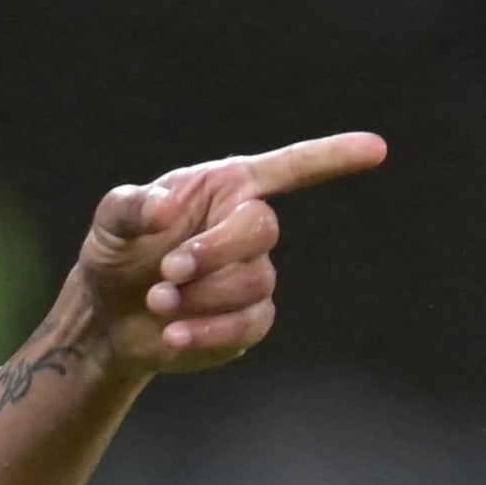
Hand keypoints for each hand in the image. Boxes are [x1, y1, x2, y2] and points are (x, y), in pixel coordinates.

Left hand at [67, 133, 387, 376]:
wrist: (109, 317)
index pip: (290, 169)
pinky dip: (208, 332)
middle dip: (216, 252)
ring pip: (253, 283)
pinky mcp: (248, 323)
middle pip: (263, 231)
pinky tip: (173, 335)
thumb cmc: (116, 254)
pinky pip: (248, 326)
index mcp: (225, 190)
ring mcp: (253, 277)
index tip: (376, 149)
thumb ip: (133, 206)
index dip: (332, 157)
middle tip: (168, 271)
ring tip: (157, 303)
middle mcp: (246, 229)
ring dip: (200, 297)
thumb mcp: (111, 221)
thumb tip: (166, 208)